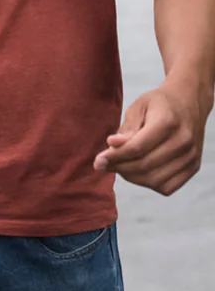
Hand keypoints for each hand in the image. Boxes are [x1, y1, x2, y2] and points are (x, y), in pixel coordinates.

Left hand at [93, 79, 208, 195]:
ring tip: (119, 166)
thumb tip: (112, 145)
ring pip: (154, 180)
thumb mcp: (139, 106)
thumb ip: (126, 128)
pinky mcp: (193, 167)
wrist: (189, 103)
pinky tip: (138, 172)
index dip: (114, 157)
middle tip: (103, 165)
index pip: (137, 148)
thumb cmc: (159, 104)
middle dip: (118, 168)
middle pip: (144, 165)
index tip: (98, 160)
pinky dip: (148, 183)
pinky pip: (167, 187)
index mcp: (167, 121)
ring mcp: (191, 156)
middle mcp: (183, 140)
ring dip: (131, 177)